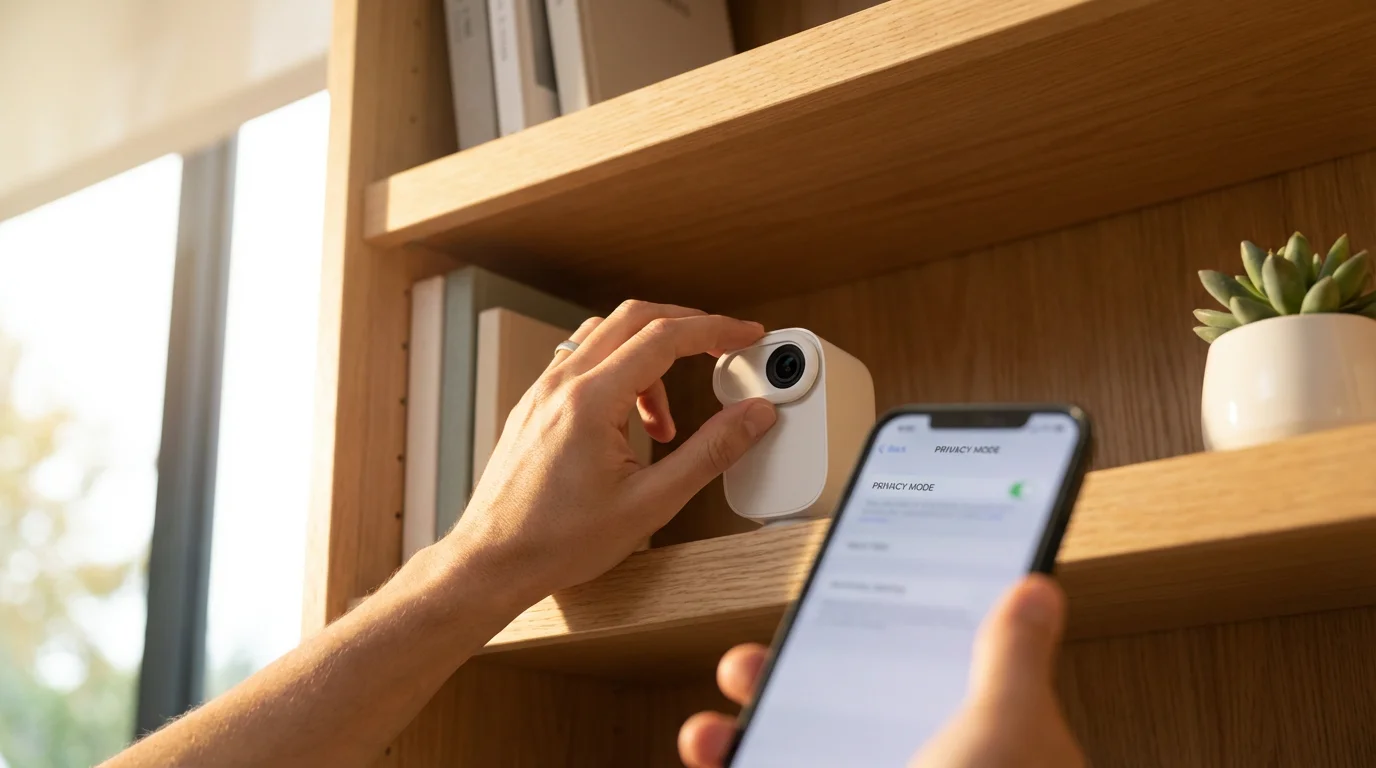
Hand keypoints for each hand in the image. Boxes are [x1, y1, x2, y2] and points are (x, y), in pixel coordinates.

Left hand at [445, 300, 777, 608]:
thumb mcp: (651, 503)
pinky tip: (629, 423)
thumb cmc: (559, 542)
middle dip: (685, 325)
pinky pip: (582, 362)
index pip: (664, 337)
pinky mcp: (534, 406)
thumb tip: (752, 418)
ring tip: (668, 419)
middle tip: (720, 347)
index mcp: (590, 401)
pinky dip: (618, 372)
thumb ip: (710, 454)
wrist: (494, 563)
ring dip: (649, 355)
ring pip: (605, 336)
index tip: (745, 334)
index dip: (714, 330)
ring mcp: (542, 392)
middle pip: (633, 318)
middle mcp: (561, 385)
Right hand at [678, 575, 1084, 767]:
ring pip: (815, 742)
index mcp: (991, 748)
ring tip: (737, 680)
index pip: (957, 669)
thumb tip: (1037, 587)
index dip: (919, 623)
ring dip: (764, 708)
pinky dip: (737, 758)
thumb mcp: (999, 735)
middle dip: (816, 658)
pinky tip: (714, 743)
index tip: (876, 581)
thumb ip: (1011, 660)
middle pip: (871, 698)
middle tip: (786, 632)